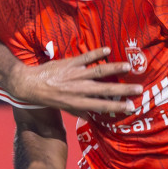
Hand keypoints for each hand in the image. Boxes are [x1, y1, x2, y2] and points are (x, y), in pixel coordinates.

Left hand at [7, 48, 141, 115]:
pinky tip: (107, 50)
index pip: (101, 105)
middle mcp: (77, 89)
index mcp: (77, 102)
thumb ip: (79, 111)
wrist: (29, 85)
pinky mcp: (68, 63)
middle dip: (122, 90)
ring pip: (97, 72)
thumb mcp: (64, 108)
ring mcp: (73, 75)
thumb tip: (94, 118)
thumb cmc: (48, 97)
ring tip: (128, 67)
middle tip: (138, 89)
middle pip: (103, 90)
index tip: (131, 106)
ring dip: (113, 68)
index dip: (116, 106)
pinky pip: (84, 57)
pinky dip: (95, 53)